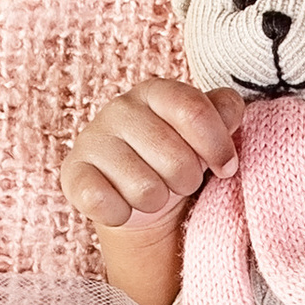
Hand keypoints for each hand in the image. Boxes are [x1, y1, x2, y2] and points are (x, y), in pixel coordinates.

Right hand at [60, 79, 243, 230]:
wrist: (134, 197)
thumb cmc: (175, 158)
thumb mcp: (205, 135)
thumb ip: (223, 114)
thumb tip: (230, 110)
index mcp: (156, 92)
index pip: (194, 111)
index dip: (218, 147)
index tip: (226, 168)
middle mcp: (120, 108)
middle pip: (176, 159)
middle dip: (186, 180)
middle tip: (178, 181)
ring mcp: (93, 139)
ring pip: (145, 189)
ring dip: (157, 200)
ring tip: (152, 192)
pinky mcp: (73, 173)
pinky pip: (104, 203)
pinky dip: (121, 213)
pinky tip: (123, 205)